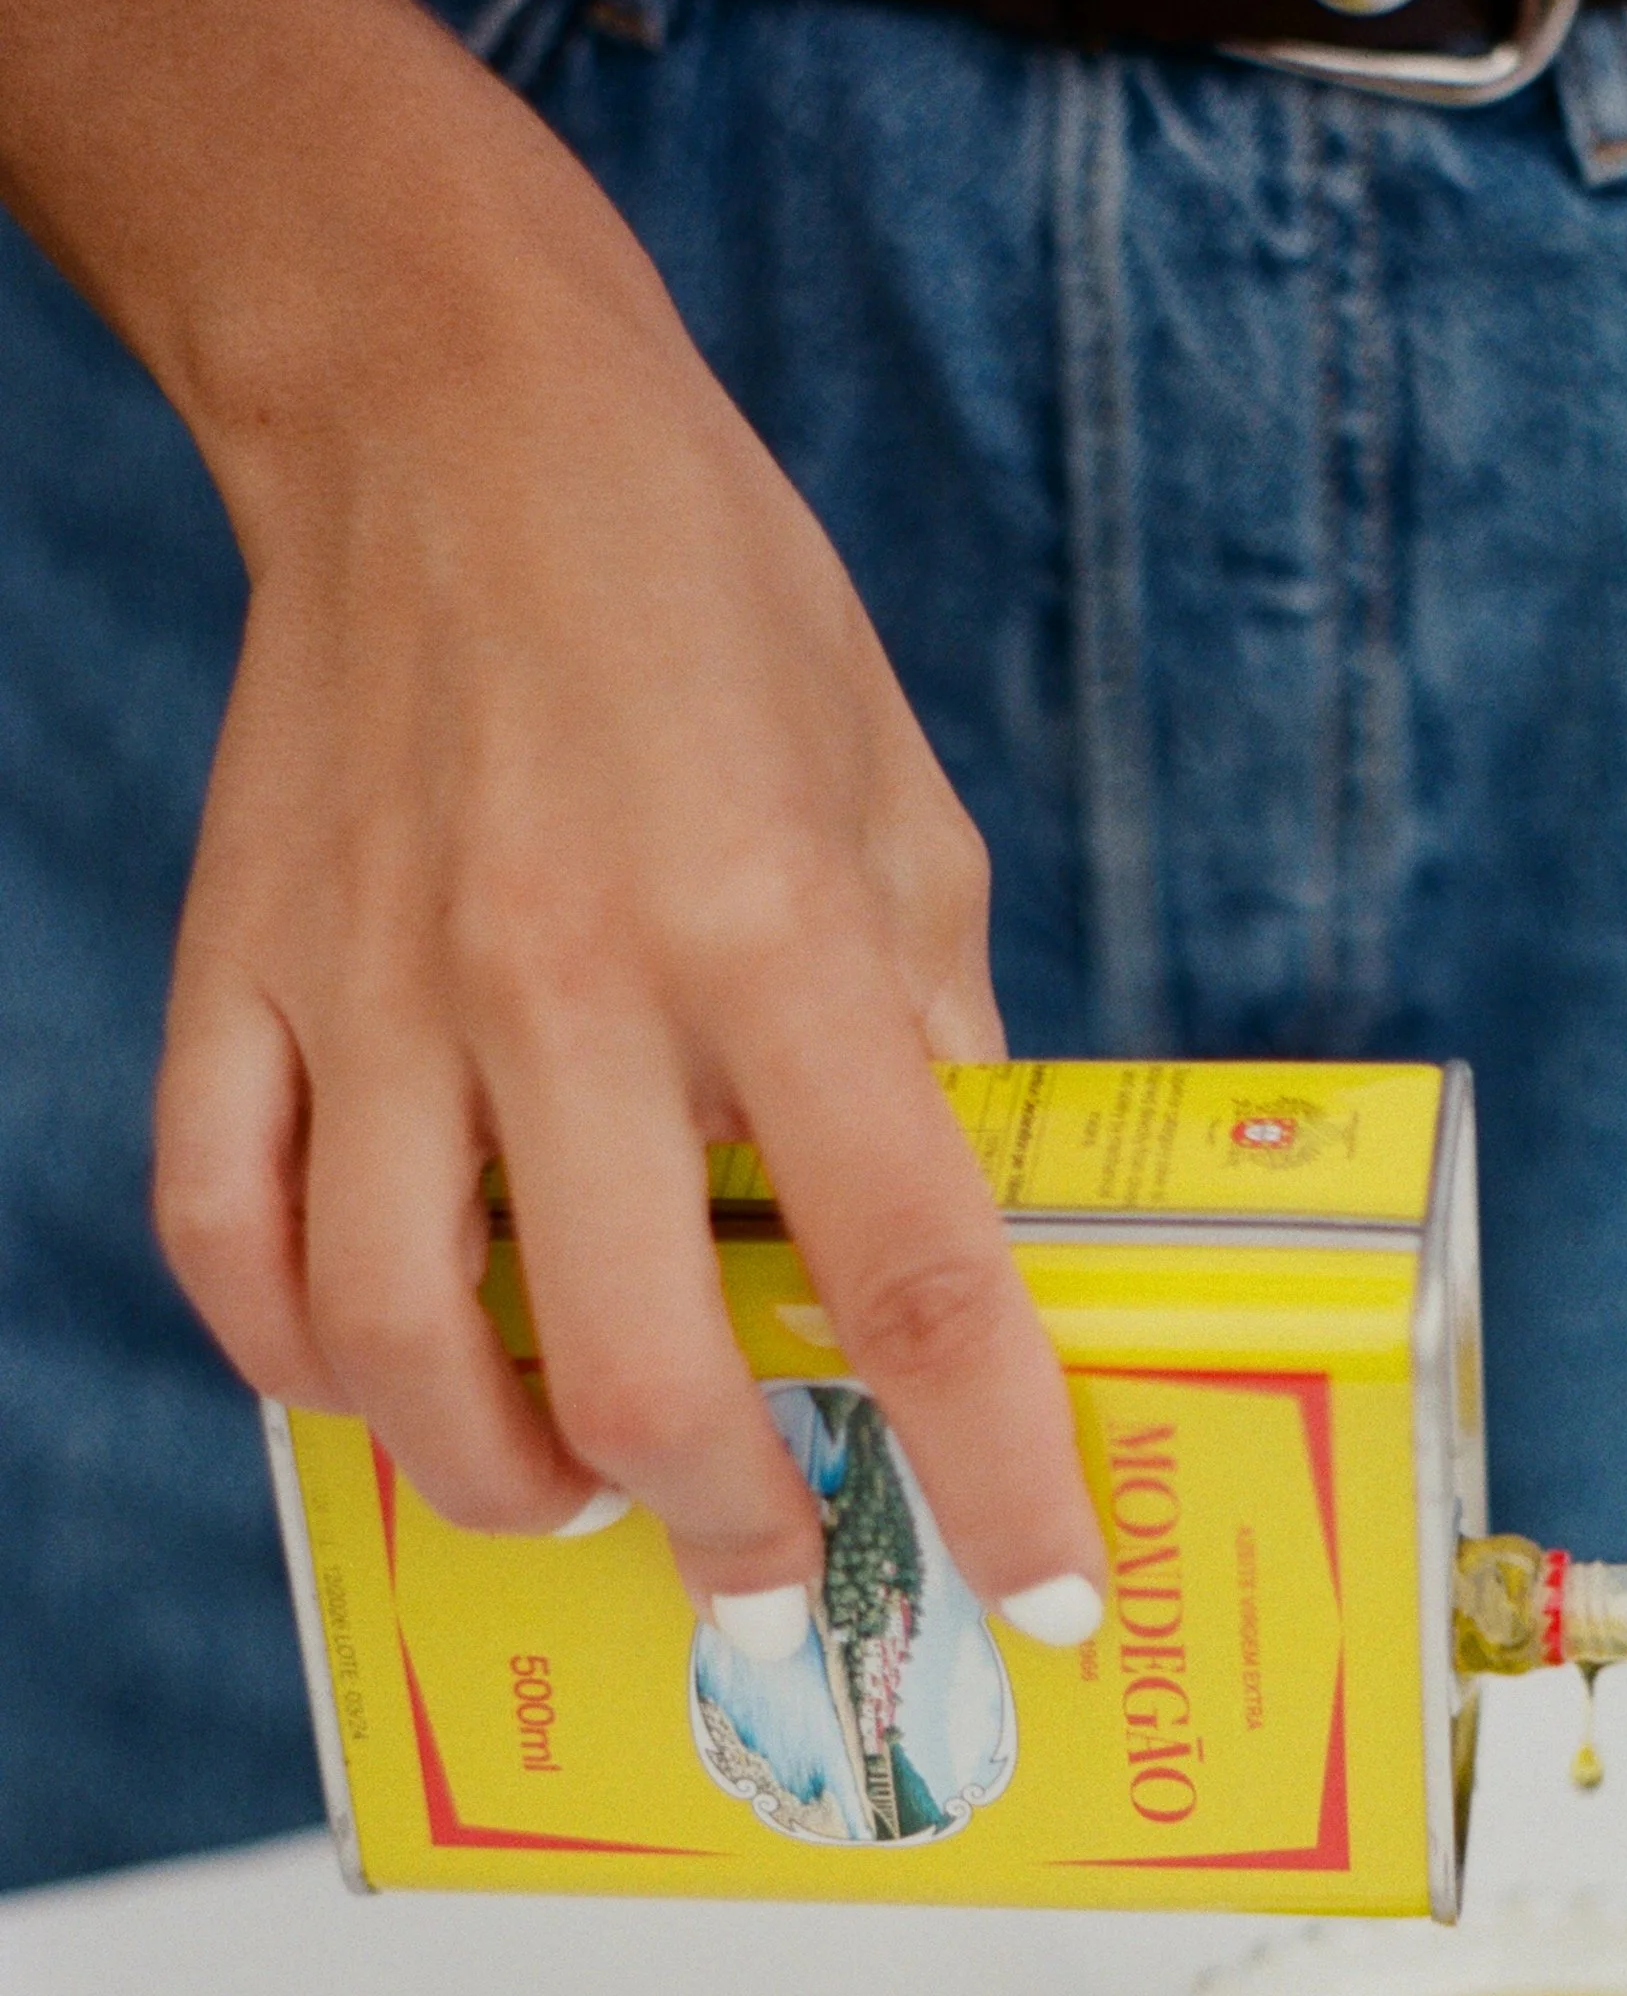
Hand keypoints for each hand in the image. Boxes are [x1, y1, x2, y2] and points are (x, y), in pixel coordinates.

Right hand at [152, 160, 1103, 1651]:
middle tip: (777, 1569)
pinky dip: (294, 1361)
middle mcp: (563, 977)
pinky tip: (381, 1382)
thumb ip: (938, 1036)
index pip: (909, 1267)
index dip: (991, 1467)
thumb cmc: (710, 603)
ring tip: (580, 1491)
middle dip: (729, 1533)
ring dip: (503, 1484)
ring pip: (393, 1351)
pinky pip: (222, 1237)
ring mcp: (372, 986)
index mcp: (771, 929)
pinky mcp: (235, 970)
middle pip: (632, 1372)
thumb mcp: (902, 804)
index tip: (1036, 1590)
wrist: (450, 406)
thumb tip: (972, 1240)